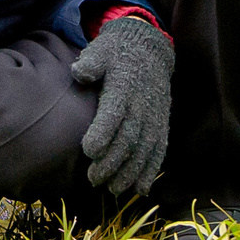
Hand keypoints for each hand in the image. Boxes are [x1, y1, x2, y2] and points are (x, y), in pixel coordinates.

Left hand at [71, 14, 173, 195]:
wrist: (148, 50)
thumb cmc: (116, 54)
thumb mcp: (101, 51)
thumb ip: (91, 63)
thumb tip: (79, 71)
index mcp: (124, 88)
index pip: (114, 113)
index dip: (103, 133)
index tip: (89, 150)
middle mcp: (142, 106)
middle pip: (129, 139)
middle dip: (112, 162)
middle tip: (93, 179)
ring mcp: (154, 117)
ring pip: (144, 150)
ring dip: (130, 173)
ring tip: (113, 189)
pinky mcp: (161, 125)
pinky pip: (159, 151)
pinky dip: (151, 171)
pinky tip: (141, 189)